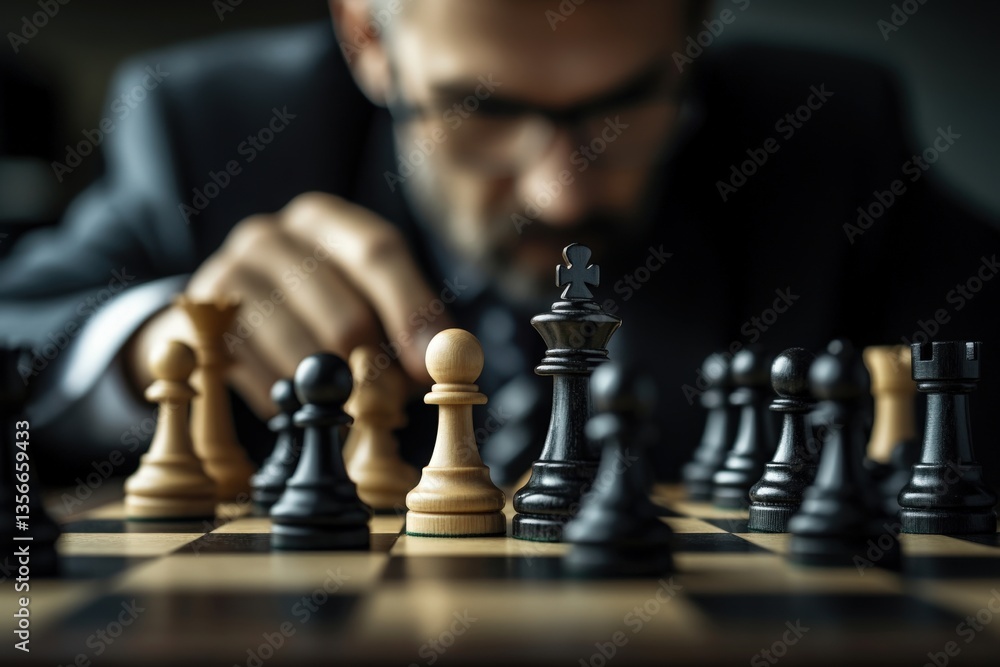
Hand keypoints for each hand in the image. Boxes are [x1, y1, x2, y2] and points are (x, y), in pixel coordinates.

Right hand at [127, 193, 452, 415]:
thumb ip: (408, 320)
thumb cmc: (316, 308)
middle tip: (392, 402)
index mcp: (324, 219)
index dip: (411, 312)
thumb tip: (436, 361)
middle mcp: (271, 236)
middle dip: (379, 369)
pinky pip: (266, 383)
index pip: (378, 254)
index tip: (429, 366)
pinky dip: (293, 404)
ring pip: (307, 354)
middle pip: (346, 313)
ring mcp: (228, 278)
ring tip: (347, 402)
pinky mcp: (200, 330)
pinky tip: (298, 400)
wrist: (223, 321)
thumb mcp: (365, 297)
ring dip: (338, 394)